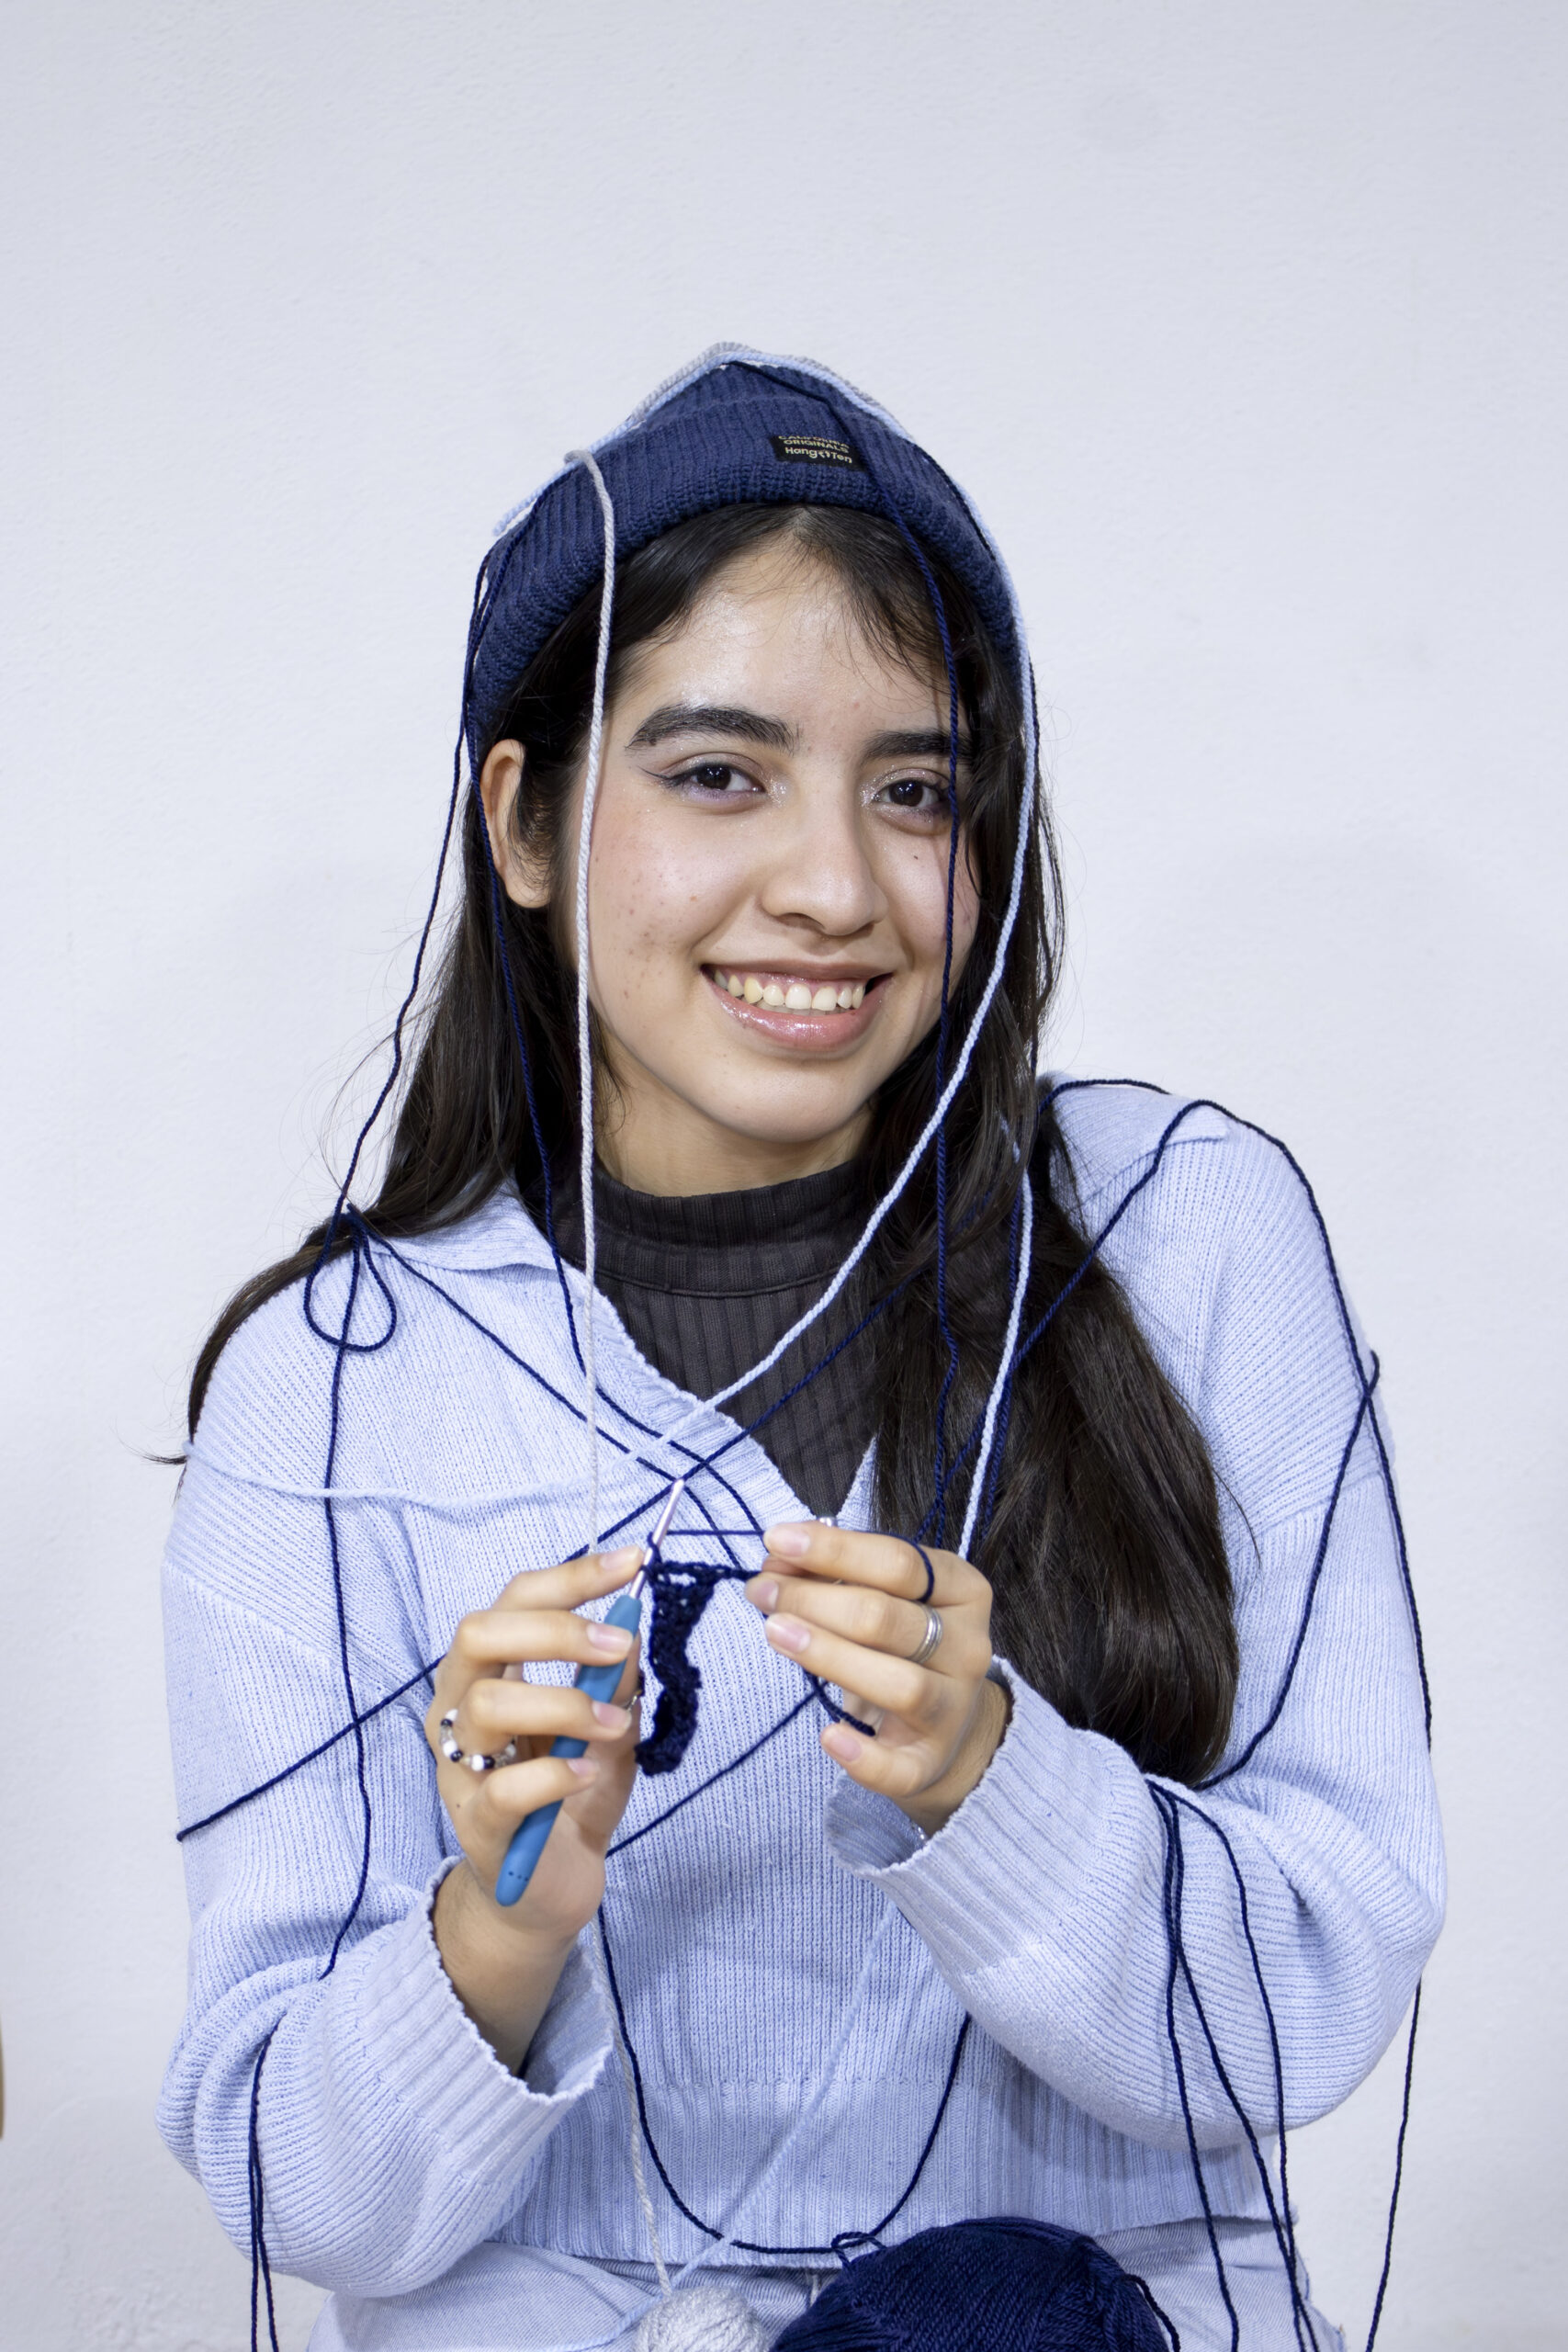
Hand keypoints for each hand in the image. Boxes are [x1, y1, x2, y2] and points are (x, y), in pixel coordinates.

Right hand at [423, 1545, 643, 2066]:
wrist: (548, 1890)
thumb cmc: (571, 1795)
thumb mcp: (607, 1726)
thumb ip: (615, 1679)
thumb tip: (633, 1622)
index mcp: (489, 1672)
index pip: (514, 1599)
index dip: (571, 1575)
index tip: (633, 1561)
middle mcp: (458, 1709)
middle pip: (479, 1634)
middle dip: (554, 1628)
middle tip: (618, 1642)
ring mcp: (458, 1768)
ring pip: (487, 1706)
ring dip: (564, 1703)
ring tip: (613, 1723)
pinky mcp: (477, 1826)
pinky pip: (506, 1789)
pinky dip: (555, 1774)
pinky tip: (588, 1773)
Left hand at [747, 1523, 1007, 1835]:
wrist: (944, 1721)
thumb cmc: (901, 1641)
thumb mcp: (882, 1593)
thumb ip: (834, 1569)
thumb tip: (779, 1554)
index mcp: (962, 1591)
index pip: (899, 1562)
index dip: (834, 1548)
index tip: (776, 1538)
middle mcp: (968, 1648)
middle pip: (887, 1619)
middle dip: (814, 1600)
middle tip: (761, 1591)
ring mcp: (954, 1709)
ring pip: (900, 1685)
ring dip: (830, 1656)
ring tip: (775, 1633)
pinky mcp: (930, 1761)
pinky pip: (900, 1768)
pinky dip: (863, 1755)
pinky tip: (827, 1736)